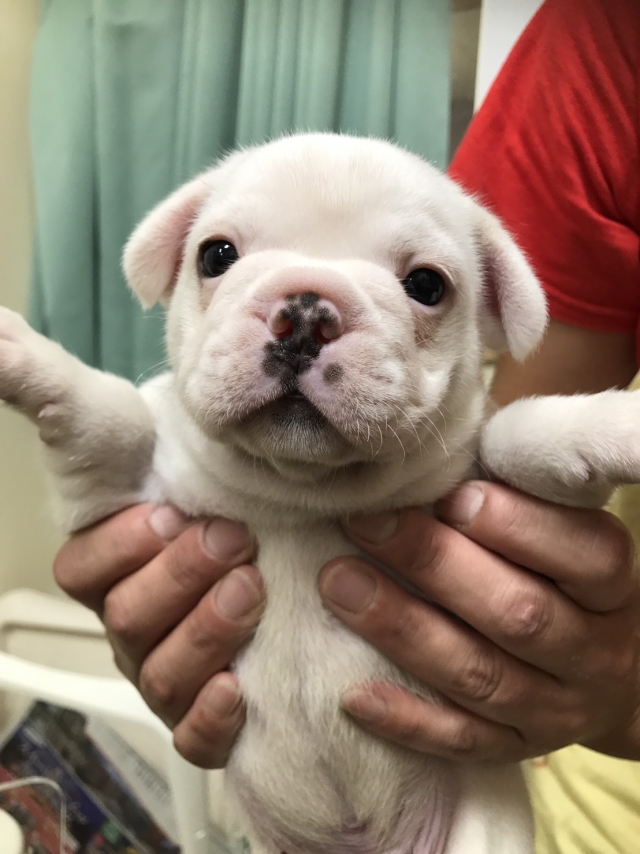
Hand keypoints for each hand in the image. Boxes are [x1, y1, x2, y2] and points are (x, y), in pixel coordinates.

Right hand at [54, 504, 263, 766]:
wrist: (286, 603)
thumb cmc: (241, 544)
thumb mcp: (207, 505)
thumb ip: (186, 485)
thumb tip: (182, 445)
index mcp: (118, 579)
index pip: (81, 569)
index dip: (122, 544)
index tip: (174, 516)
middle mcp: (134, 634)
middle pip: (126, 617)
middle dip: (181, 575)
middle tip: (233, 542)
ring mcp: (163, 684)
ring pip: (161, 675)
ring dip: (206, 631)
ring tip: (250, 591)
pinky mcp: (200, 727)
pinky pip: (192, 738)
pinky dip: (211, 716)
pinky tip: (236, 687)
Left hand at [319, 482, 639, 761]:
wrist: (612, 677)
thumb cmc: (562, 578)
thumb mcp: (563, 534)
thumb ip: (516, 500)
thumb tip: (435, 462)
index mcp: (611, 586)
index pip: (583, 555)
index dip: (513, 524)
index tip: (445, 495)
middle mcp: (592, 653)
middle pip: (518, 614)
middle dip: (434, 565)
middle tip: (364, 525)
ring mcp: (556, 710)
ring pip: (480, 676)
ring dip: (403, 629)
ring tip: (339, 585)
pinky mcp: (517, 747)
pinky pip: (460, 741)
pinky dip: (407, 720)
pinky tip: (352, 693)